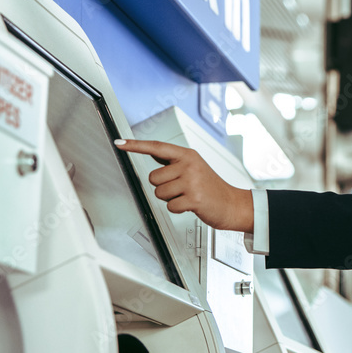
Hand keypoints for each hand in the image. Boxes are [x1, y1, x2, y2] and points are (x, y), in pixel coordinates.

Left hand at [115, 139, 253, 231]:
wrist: (232, 204)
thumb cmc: (211, 187)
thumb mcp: (195, 167)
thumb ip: (174, 161)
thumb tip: (153, 152)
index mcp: (188, 155)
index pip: (157, 147)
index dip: (136, 146)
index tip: (119, 143)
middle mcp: (189, 165)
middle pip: (154, 177)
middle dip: (164, 186)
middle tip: (182, 188)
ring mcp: (192, 181)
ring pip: (160, 193)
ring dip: (171, 199)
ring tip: (187, 196)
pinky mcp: (194, 198)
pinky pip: (170, 206)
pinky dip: (178, 209)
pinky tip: (191, 205)